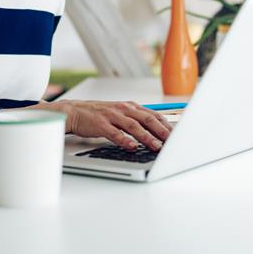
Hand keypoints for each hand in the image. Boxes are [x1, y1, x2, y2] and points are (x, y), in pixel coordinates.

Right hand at [41, 100, 172, 150]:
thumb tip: (156, 133)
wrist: (74, 112)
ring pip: (133, 126)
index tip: (177, 135)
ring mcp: (112, 116)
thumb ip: (136, 121)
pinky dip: (124, 140)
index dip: (166, 125)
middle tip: (172, 141)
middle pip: (147, 119)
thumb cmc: (99, 115)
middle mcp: (124, 109)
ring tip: (156, 146)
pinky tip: (132, 146)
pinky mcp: (100, 124)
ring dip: (147, 137)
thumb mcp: (120, 114)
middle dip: (161, 131)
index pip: (153, 115)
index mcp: (131, 107)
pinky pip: (114, 133)